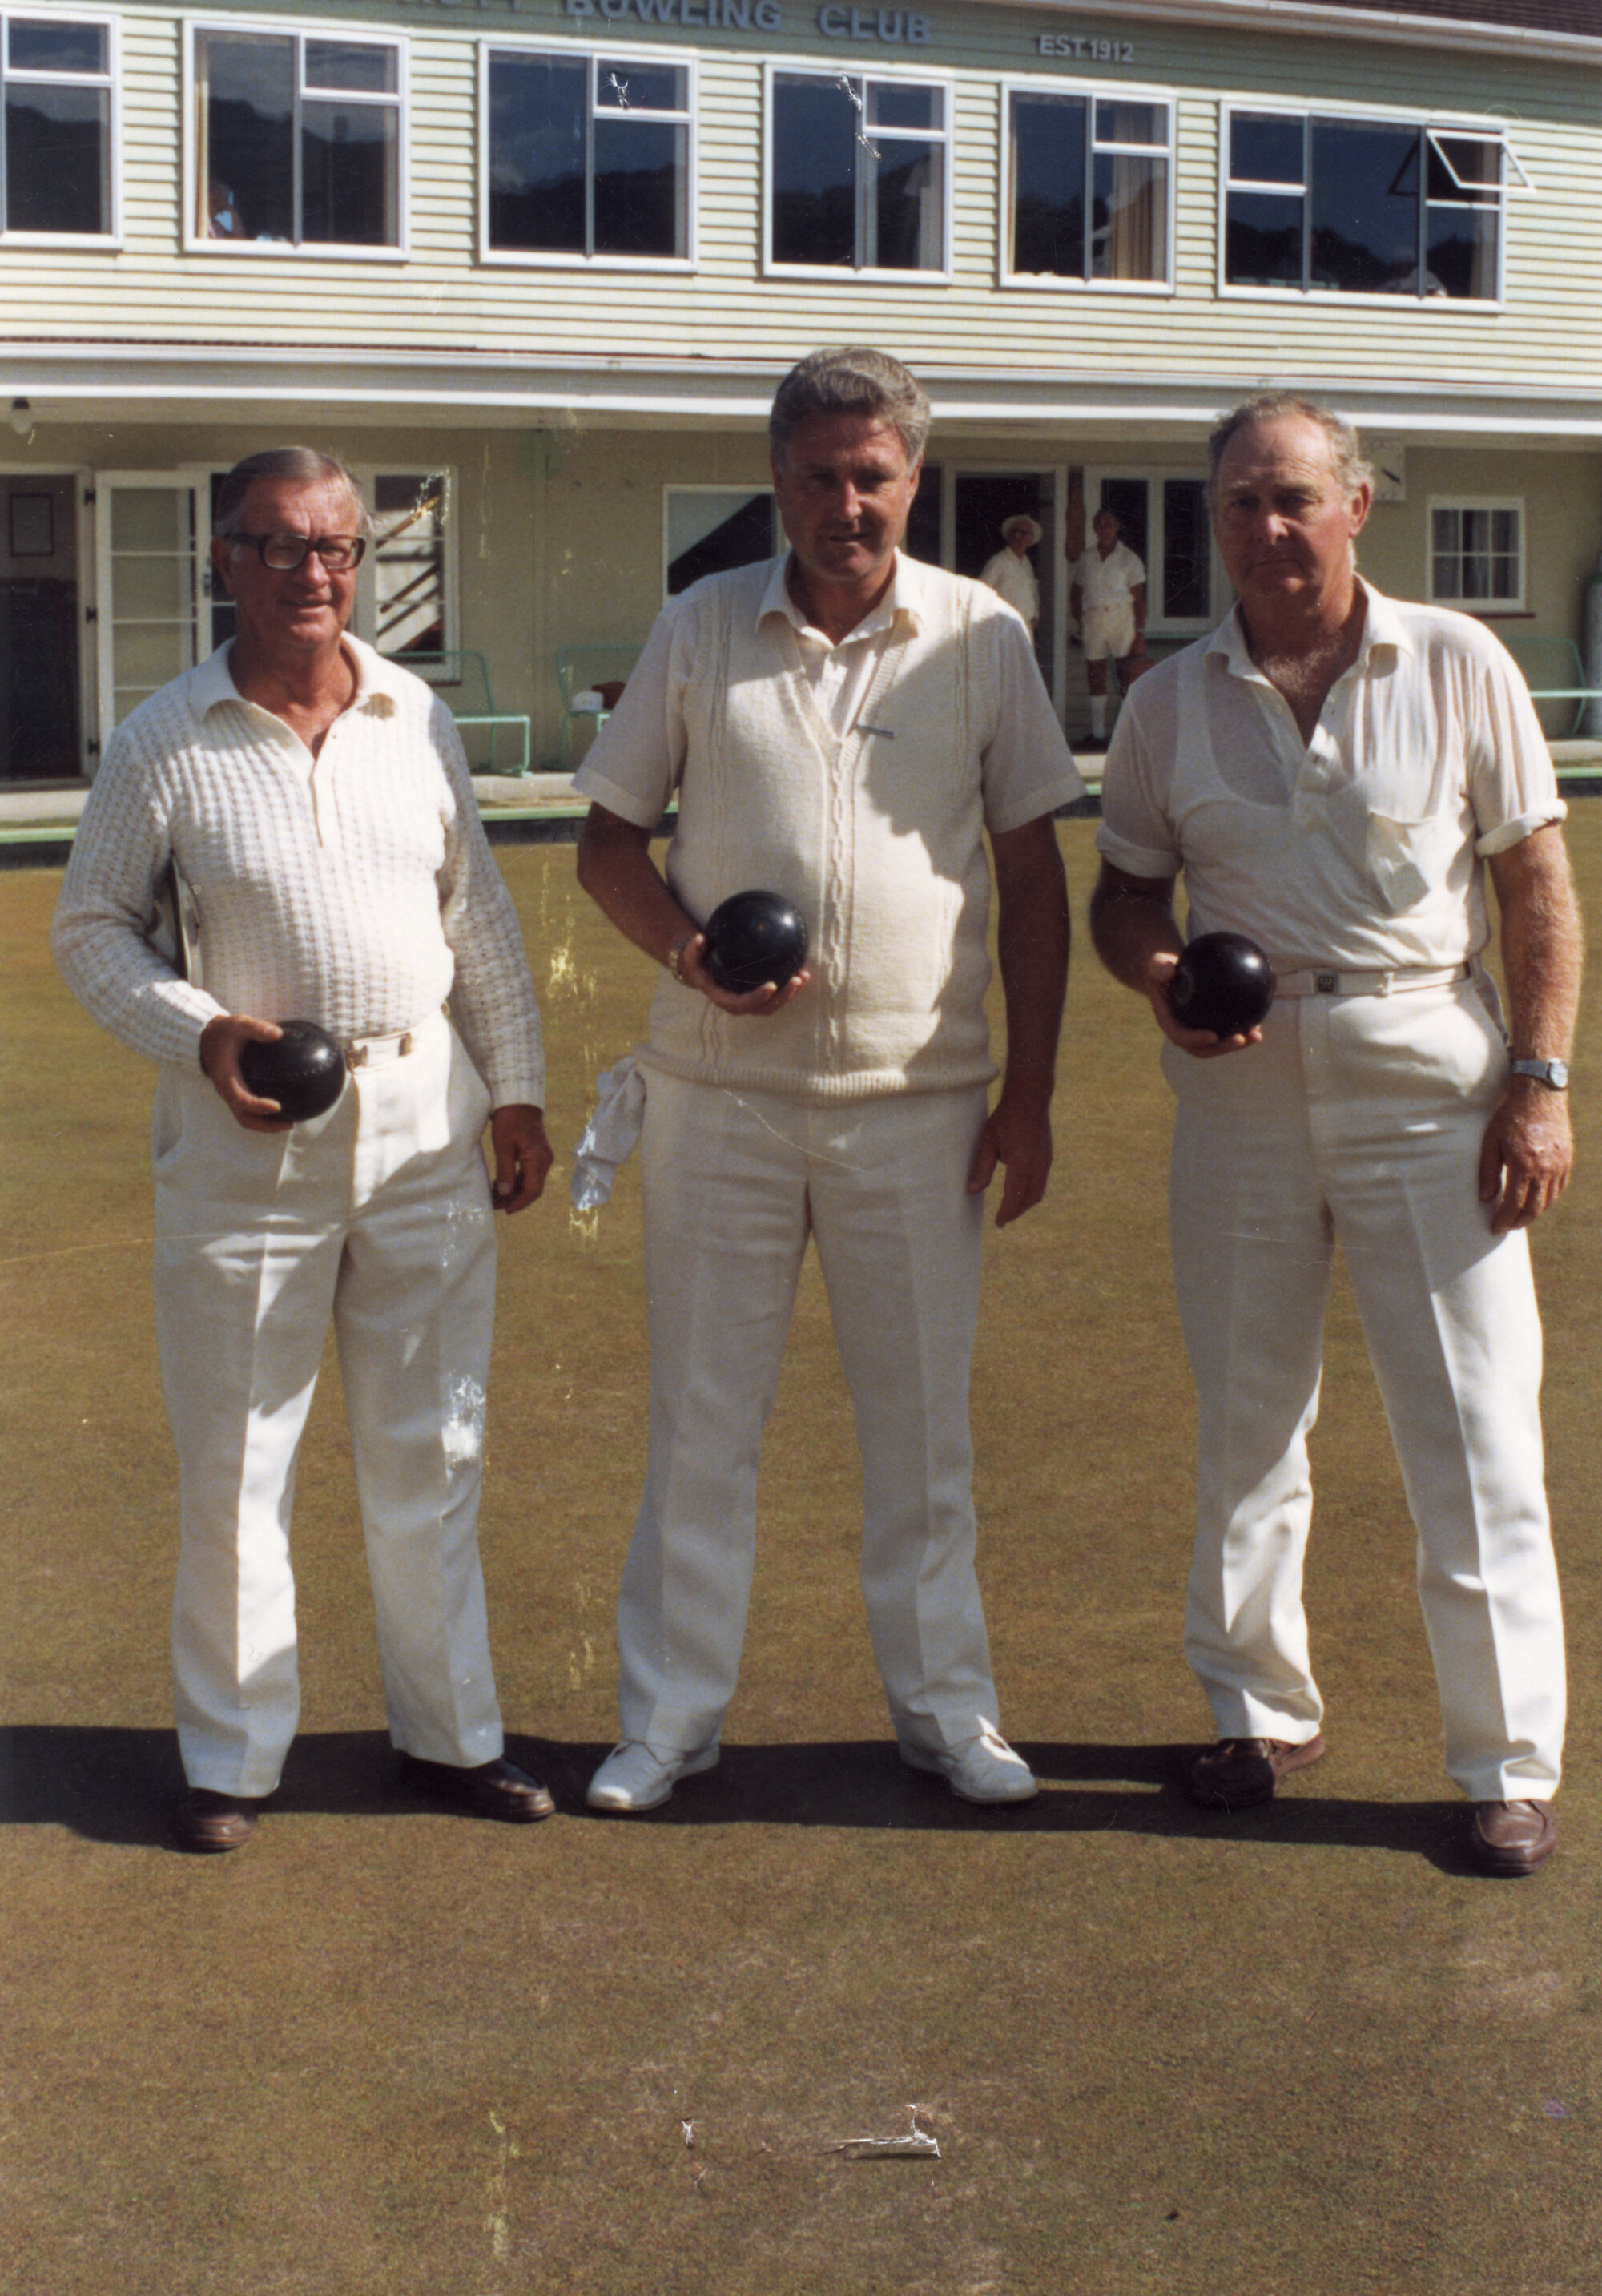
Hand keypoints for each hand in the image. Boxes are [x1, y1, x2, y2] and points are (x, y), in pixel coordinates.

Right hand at [199, 1013, 293, 1131]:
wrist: (205, 1037)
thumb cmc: (224, 1031)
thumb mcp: (238, 1023)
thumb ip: (256, 1027)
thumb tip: (278, 1034)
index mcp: (226, 1077)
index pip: (241, 1099)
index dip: (258, 1106)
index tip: (278, 1106)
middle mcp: (226, 1090)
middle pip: (244, 1118)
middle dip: (266, 1126)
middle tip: (290, 1124)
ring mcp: (230, 1094)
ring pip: (245, 1118)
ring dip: (265, 1125)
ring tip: (289, 1123)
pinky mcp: (235, 1093)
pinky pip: (247, 1111)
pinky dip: (263, 1116)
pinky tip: (282, 1110)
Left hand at [490, 1104, 552, 1213]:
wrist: (518, 1100)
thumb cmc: (510, 1120)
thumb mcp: (503, 1146)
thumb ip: (505, 1171)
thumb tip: (504, 1193)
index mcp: (539, 1159)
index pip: (533, 1190)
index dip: (520, 1203)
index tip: (506, 1210)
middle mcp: (544, 1161)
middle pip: (533, 1189)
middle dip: (515, 1200)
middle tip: (496, 1205)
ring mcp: (542, 1158)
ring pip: (530, 1183)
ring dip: (514, 1192)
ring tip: (495, 1197)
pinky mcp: (536, 1155)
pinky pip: (528, 1174)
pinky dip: (516, 1182)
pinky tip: (501, 1184)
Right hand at [677, 932, 811, 1016]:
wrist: (702, 972)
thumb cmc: (698, 963)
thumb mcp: (691, 956)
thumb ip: (694, 949)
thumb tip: (700, 938)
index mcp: (724, 999)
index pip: (742, 1004)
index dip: (758, 997)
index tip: (772, 985)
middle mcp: (739, 1005)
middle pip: (764, 1008)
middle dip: (783, 997)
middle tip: (796, 980)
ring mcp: (751, 1002)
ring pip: (774, 1005)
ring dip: (791, 994)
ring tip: (803, 976)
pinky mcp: (759, 996)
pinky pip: (777, 996)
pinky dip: (790, 988)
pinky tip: (803, 973)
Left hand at [967, 1089, 1052, 1226]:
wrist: (1030, 1099)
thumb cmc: (1005, 1118)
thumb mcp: (988, 1142)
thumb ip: (982, 1168)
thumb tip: (973, 1191)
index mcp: (1022, 1161)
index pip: (1015, 1196)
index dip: (1007, 1212)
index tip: (998, 1223)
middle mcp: (1038, 1164)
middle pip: (1029, 1199)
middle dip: (1016, 1211)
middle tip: (1002, 1219)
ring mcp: (1046, 1161)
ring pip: (1038, 1193)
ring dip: (1024, 1204)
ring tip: (1010, 1209)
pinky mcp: (1047, 1158)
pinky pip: (1041, 1183)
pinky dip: (1030, 1193)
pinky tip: (1019, 1193)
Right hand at [1146, 950, 1263, 1060]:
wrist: (1169, 971)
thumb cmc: (1162, 967)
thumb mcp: (1158, 964)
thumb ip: (1160, 967)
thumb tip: (1167, 970)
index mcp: (1168, 1020)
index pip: (1179, 1035)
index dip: (1195, 1039)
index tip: (1213, 1036)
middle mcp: (1182, 1030)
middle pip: (1201, 1049)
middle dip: (1222, 1048)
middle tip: (1240, 1039)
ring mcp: (1196, 1030)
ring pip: (1216, 1045)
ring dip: (1236, 1044)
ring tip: (1256, 1036)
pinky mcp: (1209, 1025)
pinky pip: (1225, 1033)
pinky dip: (1241, 1033)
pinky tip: (1259, 1026)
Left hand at [1478, 1081, 1572, 1233]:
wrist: (1540, 1094)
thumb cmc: (1510, 1116)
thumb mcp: (1491, 1141)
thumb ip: (1488, 1172)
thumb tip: (1485, 1199)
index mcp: (1524, 1165)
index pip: (1514, 1204)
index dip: (1504, 1219)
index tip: (1495, 1228)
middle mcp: (1545, 1169)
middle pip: (1534, 1208)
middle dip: (1519, 1221)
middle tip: (1507, 1227)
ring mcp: (1559, 1165)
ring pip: (1548, 1200)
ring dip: (1534, 1213)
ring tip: (1519, 1217)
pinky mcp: (1567, 1159)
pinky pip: (1559, 1188)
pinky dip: (1548, 1200)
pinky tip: (1536, 1202)